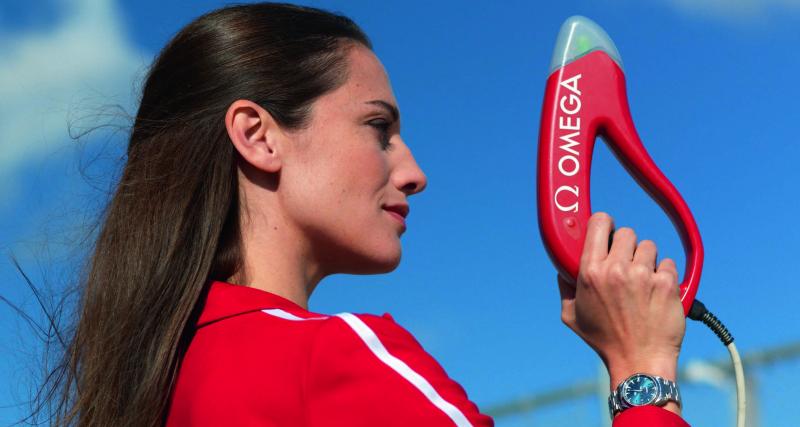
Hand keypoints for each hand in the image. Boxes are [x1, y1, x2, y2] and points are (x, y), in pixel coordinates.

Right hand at [557, 212, 685, 413]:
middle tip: (626, 263)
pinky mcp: (666, 284)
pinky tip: (657, 291)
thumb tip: (563, 269)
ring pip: (648, 246)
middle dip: (626, 246)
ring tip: (643, 280)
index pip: (599, 224)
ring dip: (647, 260)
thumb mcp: (571, 315)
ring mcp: (643, 276)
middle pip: (626, 233)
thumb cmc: (605, 341)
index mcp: (590, 273)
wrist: (639, 361)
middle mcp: (616, 270)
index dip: (604, 223)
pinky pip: (668, 263)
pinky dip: (664, 274)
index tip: (607, 229)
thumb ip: (565, 288)